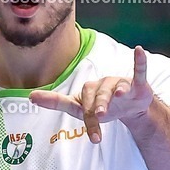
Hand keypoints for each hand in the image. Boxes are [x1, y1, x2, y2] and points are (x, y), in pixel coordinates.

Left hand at [30, 45, 152, 142]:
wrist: (131, 108)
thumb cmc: (103, 106)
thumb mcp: (80, 109)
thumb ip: (58, 103)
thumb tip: (30, 96)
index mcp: (88, 92)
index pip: (76, 102)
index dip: (58, 103)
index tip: (34, 97)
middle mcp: (102, 85)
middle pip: (97, 98)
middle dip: (97, 108)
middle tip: (99, 118)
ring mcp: (119, 84)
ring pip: (114, 89)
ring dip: (114, 96)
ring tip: (115, 102)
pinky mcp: (137, 84)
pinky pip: (138, 72)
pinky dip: (139, 62)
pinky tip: (139, 51)